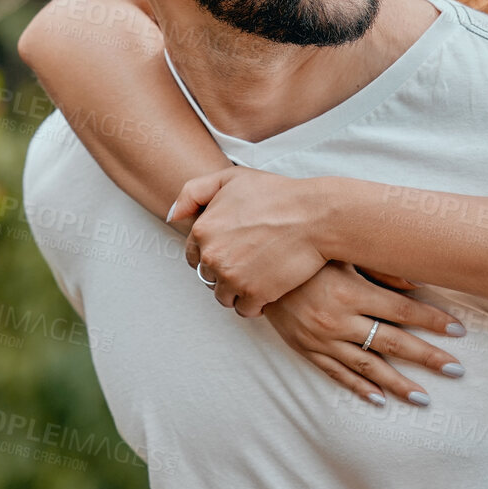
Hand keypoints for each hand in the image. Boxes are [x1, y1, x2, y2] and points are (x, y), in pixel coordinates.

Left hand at [176, 165, 330, 316]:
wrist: (315, 216)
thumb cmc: (277, 194)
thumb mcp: (231, 178)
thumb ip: (193, 192)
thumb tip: (172, 216)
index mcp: (202, 229)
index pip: (194, 255)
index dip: (214, 251)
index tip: (235, 247)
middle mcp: (212, 256)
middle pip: (208, 277)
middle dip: (226, 271)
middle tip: (251, 259)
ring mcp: (232, 278)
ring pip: (224, 296)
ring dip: (238, 290)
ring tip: (260, 275)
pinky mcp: (255, 294)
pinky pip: (245, 310)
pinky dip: (255, 304)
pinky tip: (269, 288)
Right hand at [263, 262, 466, 404]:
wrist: (255, 271)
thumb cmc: (304, 256)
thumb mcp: (342, 253)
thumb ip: (380, 268)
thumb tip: (419, 280)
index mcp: (351, 292)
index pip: (403, 311)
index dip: (432, 321)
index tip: (459, 330)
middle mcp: (339, 321)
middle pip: (393, 343)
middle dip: (428, 357)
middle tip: (457, 370)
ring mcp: (322, 340)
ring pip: (368, 367)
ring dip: (399, 383)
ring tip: (424, 398)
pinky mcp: (307, 351)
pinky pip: (337, 374)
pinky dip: (359, 388)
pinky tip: (380, 400)